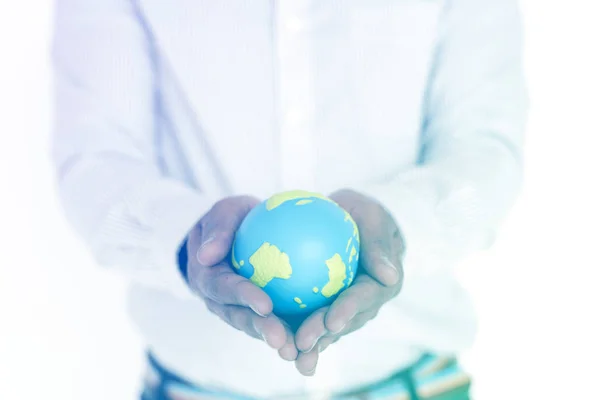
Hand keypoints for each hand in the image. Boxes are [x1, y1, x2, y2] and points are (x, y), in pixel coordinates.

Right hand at [186, 196, 297, 361]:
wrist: (237, 234)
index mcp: (208, 278)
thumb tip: (205, 255)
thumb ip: (217, 229)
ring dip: (276, 339)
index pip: (224, 289)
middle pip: (240, 317)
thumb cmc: (232, 220)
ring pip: (257, 327)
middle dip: (261, 330)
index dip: (243, 298)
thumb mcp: (225, 213)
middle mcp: (221, 301)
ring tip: (296, 351)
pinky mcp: (260, 313)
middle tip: (281, 340)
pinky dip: (292, 333)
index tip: (265, 305)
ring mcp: (239, 310)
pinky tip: (315, 343)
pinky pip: (276, 323)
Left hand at [293, 189, 404, 375]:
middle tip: (303, 343)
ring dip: (311, 343)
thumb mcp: (370, 213)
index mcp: (383, 281)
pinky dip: (294, 333)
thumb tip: (390, 277)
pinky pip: (310, 321)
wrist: (343, 218)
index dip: (350, 310)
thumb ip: (378, 241)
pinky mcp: (325, 308)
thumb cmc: (359, 210)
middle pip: (346, 319)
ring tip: (290, 355)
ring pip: (328, 328)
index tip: (332, 321)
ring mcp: (345, 308)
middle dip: (325, 334)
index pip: (366, 296)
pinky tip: (276, 345)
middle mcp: (367, 301)